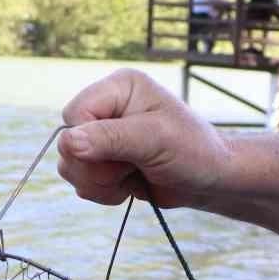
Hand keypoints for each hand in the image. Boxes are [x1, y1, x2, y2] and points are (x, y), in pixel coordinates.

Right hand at [58, 69, 232, 208]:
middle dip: (95, 168)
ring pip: (70, 165)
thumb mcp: (155, 139)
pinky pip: (82, 181)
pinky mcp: (105, 163)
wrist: (211, 180)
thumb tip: (68, 142)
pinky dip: (103, 192)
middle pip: (67, 142)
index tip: (120, 156)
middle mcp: (107, 108)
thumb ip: (111, 138)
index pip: (74, 114)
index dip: (87, 142)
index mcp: (118, 87)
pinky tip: (129, 186)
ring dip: (99, 183)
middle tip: (130, 169)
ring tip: (131, 177)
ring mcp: (104, 137)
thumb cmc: (193, 151)